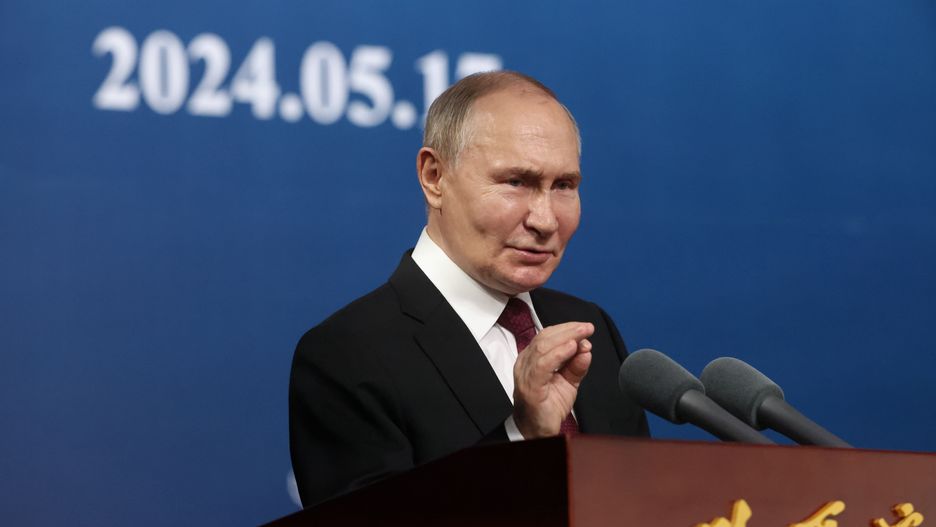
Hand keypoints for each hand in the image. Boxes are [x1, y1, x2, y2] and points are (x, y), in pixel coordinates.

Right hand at [512, 322, 593, 437]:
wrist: (538, 431)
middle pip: (545, 337)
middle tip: (587, 328)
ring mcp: (525, 374)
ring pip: (543, 347)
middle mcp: (525, 363)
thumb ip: (576, 365)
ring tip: (582, 335)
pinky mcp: (530, 386)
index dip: (567, 329)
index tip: (585, 328)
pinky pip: (543, 365)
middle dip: (569, 330)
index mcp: (531, 358)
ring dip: (566, 338)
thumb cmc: (548, 405)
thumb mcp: (568, 381)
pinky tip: (571, 348)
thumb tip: (586, 348)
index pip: (547, 335)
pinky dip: (558, 354)